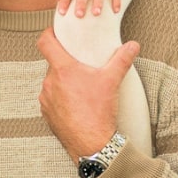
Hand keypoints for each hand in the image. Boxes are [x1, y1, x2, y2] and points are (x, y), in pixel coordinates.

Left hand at [37, 27, 139, 158]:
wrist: (92, 144)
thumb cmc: (99, 111)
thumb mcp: (112, 81)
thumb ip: (122, 59)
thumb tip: (133, 45)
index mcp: (63, 69)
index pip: (45, 43)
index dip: (48, 34)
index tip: (56, 33)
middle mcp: (49, 82)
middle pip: (52, 64)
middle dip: (65, 63)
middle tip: (80, 66)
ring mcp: (46, 99)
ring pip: (52, 83)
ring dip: (63, 82)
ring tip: (80, 88)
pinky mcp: (47, 114)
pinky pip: (51, 100)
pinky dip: (60, 99)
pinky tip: (75, 104)